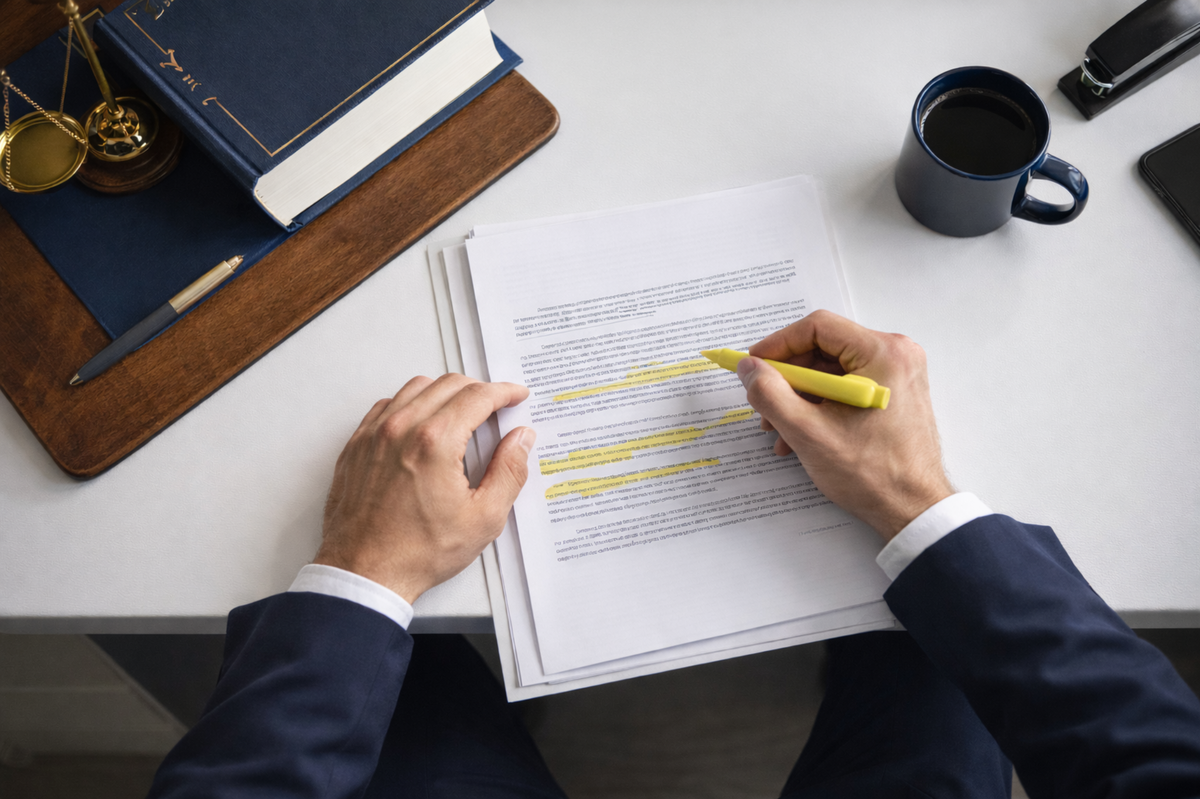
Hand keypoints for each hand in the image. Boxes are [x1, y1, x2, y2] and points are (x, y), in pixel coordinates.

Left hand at [314, 375, 533, 602]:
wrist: (364, 573)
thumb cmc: (418, 551)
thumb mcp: (483, 518)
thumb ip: (509, 472)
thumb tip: (521, 439)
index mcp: (435, 442)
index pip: (478, 396)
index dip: (504, 392)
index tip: (516, 395)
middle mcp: (401, 428)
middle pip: (448, 385)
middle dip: (479, 390)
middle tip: (496, 405)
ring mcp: (373, 434)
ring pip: (415, 388)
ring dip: (445, 392)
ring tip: (462, 411)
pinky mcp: (356, 445)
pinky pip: (387, 406)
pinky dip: (411, 404)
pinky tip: (422, 422)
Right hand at [740, 310, 952, 540]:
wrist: (912, 509)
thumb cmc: (872, 474)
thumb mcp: (808, 433)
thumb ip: (770, 394)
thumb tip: (748, 367)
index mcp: (883, 353)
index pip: (817, 327)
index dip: (778, 344)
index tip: (753, 365)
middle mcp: (895, 355)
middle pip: (823, 349)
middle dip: (787, 379)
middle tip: (763, 405)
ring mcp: (896, 374)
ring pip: (830, 371)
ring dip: (799, 397)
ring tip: (779, 431)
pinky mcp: (891, 393)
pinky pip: (845, 387)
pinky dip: (819, 406)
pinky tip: (801, 435)